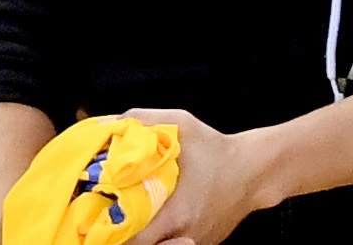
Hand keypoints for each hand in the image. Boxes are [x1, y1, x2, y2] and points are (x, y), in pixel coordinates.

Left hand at [121, 109, 274, 244]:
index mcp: (175, 213)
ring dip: (140, 237)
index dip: (110, 233)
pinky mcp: (200, 244)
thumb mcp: (181, 124)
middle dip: (122, 236)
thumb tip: (107, 125)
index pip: (133, 241)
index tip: (97, 219)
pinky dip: (159, 236)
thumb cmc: (216, 148)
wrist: (255, 170)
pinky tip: (153, 219)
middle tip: (106, 220)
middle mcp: (183, 235)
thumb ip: (142, 120)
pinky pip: (172, 244)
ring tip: (125, 219)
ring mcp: (193, 243)